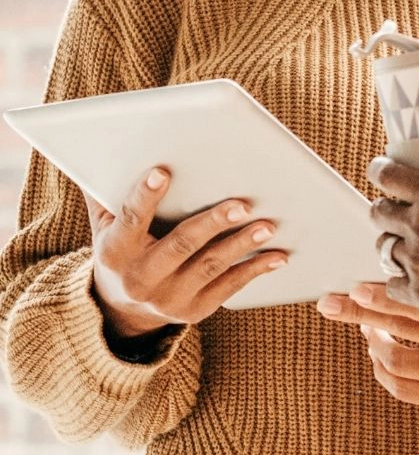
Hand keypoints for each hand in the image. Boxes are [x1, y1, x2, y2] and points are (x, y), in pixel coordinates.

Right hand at [85, 166, 287, 340]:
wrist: (121, 308)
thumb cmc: (120, 248)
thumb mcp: (104, 224)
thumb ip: (104, 190)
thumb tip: (105, 144)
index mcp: (115, 251)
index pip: (130, 219)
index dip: (145, 195)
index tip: (162, 171)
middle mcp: (141, 279)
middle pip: (181, 245)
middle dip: (213, 222)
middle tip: (242, 203)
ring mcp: (168, 299)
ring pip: (211, 266)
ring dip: (242, 244)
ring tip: (268, 224)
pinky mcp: (194, 310)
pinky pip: (229, 287)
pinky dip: (255, 270)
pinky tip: (277, 255)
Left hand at [317, 282, 418, 412]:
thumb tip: (415, 250)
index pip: (416, 302)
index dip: (380, 296)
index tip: (354, 289)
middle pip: (397, 329)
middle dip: (359, 315)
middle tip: (330, 304)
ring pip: (395, 361)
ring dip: (373, 343)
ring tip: (368, 328)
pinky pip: (403, 388)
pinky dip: (383, 371)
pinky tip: (379, 356)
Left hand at [364, 159, 418, 351]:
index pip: (390, 175)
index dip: (380, 170)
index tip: (379, 170)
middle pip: (378, 212)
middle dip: (384, 210)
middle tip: (396, 213)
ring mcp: (416, 261)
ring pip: (383, 247)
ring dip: (393, 245)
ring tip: (408, 247)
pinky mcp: (418, 294)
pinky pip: (391, 284)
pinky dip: (399, 281)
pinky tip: (413, 280)